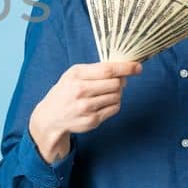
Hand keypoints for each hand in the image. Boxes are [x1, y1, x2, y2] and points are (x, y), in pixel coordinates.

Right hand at [28, 61, 143, 162]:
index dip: (126, 68)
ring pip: (117, 96)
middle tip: (117, 82)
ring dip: (116, 94)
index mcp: (76, 75)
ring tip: (105, 94)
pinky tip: (103, 103)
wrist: (50, 116)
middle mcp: (80, 91)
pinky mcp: (92, 120)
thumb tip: (124, 69)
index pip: (108, 70)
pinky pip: (115, 108)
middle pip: (116, 83)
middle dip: (120, 82)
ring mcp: (86, 107)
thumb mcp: (74, 74)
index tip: (137, 67)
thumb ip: (96, 69)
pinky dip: (113, 104)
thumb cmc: (66, 91)